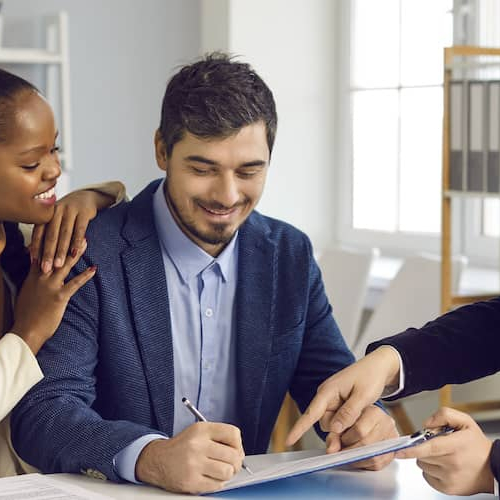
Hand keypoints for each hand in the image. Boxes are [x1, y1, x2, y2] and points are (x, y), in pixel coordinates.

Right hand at [11, 240, 95, 353]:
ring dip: (76, 253)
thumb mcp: (25, 294)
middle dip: (65, 242)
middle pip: (54, 255)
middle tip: (75, 230)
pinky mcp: (59, 297)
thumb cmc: (26, 315)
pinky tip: (94, 268)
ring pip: (64, 265)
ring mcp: (50, 286)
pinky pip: (74, 284)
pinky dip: (85, 276)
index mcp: (32, 277)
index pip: (40, 253)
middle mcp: (40, 278)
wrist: (25, 331)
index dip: (49, 241)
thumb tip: (36, 274)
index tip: (57, 229)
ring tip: (84, 242)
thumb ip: (32, 281)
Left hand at [30, 189, 114, 273]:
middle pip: (51, 234)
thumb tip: (29, 252)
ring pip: (65, 233)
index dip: (36, 247)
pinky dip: (77, 242)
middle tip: (45, 269)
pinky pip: (80, 230)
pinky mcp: (84, 212)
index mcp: (47, 213)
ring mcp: (70, 210)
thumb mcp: (55, 220)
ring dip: (61, 251)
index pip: (39, 232)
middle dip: (48, 253)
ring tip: (59, 265)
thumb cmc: (67, 213)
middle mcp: (57, 210)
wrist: (85, 197)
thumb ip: (44, 233)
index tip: (34, 263)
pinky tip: (75, 253)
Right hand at [136, 422, 244, 493]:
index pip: (233, 433)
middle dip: (236, 462)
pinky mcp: (191, 482)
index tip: (236, 450)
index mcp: (201, 430)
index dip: (238, 444)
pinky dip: (217, 483)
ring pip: (227, 472)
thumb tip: (240, 453)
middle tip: (230, 464)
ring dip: (227, 474)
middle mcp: (197, 445)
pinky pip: (217, 485)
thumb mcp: (198, 432)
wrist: (158, 460)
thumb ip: (219, 437)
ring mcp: (194, 464)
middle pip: (233, 455)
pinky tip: (209, 477)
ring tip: (219, 471)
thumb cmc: (183, 446)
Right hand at [286, 347, 400, 445]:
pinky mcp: (339, 404)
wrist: (378, 366)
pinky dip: (350, 420)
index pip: (311, 413)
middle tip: (359, 420)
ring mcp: (332, 400)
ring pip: (334, 424)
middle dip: (341, 428)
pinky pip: (340, 420)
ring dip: (347, 424)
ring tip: (362, 410)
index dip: (299, 428)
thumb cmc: (370, 376)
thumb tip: (334, 429)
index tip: (289, 441)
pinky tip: (360, 411)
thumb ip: (349, 412)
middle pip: (326, 423)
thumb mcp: (363, 395)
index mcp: (328, 391)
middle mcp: (327, 396)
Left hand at [325, 405, 398, 469]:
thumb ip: (334, 434)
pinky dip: (365, 465)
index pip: (359, 430)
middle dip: (350, 451)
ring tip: (348, 454)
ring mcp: (392, 437)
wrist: (365, 417)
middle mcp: (386, 422)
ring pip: (373, 457)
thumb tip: (331, 451)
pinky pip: (379, 464)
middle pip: (366, 444)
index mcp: (374, 411)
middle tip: (341, 450)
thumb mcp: (341, 419)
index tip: (335, 444)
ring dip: (357, 460)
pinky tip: (357, 459)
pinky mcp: (394, 450)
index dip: (345, 440)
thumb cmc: (352, 418)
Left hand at [395, 408, 493, 495]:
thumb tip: (426, 424)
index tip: (399, 450)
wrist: (492, 469)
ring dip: (427, 459)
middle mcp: (453, 464)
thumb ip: (444, 415)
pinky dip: (430, 470)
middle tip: (437, 445)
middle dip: (423, 448)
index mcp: (456, 446)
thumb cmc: (477, 445)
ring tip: (442, 456)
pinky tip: (442, 466)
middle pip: (422, 455)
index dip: (412, 449)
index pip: (429, 448)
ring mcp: (450, 479)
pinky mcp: (447, 489)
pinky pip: (427, 477)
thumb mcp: (465, 422)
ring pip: (423, 466)